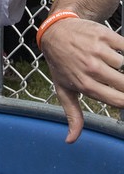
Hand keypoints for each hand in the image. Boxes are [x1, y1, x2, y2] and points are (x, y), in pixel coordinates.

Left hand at [41, 17, 123, 142]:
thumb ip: (73, 115)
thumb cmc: (61, 64)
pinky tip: (117, 55)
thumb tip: (70, 140)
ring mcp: (98, 50)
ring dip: (122, 67)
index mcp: (85, 84)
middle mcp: (91, 68)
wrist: (55, 33)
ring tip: (111, 66)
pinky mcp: (104, 35)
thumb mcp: (64, 90)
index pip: (118, 100)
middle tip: (119, 83)